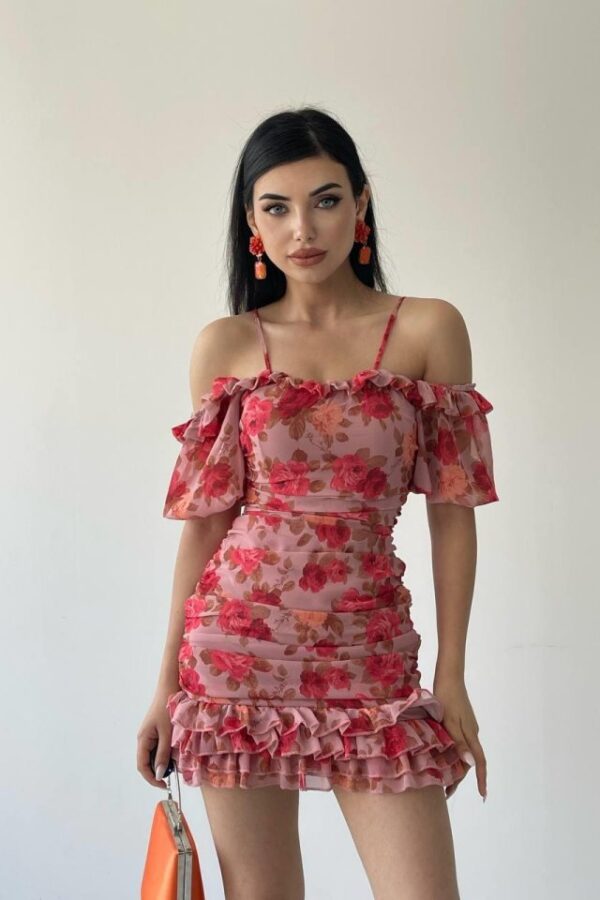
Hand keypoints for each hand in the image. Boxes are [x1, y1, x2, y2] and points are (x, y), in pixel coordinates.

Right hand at [137, 692, 175, 788]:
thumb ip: (163, 754)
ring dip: (164, 761)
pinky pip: (159, 747)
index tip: (165, 785)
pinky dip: (167, 752)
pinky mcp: (157, 731)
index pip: (142, 766)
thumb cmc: (167, 707)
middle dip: (159, 770)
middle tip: (174, 774)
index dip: (152, 778)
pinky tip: (176, 751)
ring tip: (177, 763)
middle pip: (147, 762)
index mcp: (142, 739)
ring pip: (154, 755)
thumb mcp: (167, 733)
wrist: (170, 687)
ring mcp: (150, 734)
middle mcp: (144, 738)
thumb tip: (160, 774)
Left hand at [432, 675, 486, 800]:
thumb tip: (469, 764)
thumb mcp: (449, 721)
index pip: (478, 762)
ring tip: (443, 778)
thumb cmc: (447, 697)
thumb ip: (458, 742)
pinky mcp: (461, 720)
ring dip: (456, 766)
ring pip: (464, 751)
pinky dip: (454, 753)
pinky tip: (443, 755)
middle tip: (447, 792)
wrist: (449, 676)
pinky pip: (460, 742)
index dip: (481, 779)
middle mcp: (472, 732)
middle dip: (461, 777)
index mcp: (471, 735)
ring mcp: (467, 726)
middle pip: (470, 760)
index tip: (482, 795)